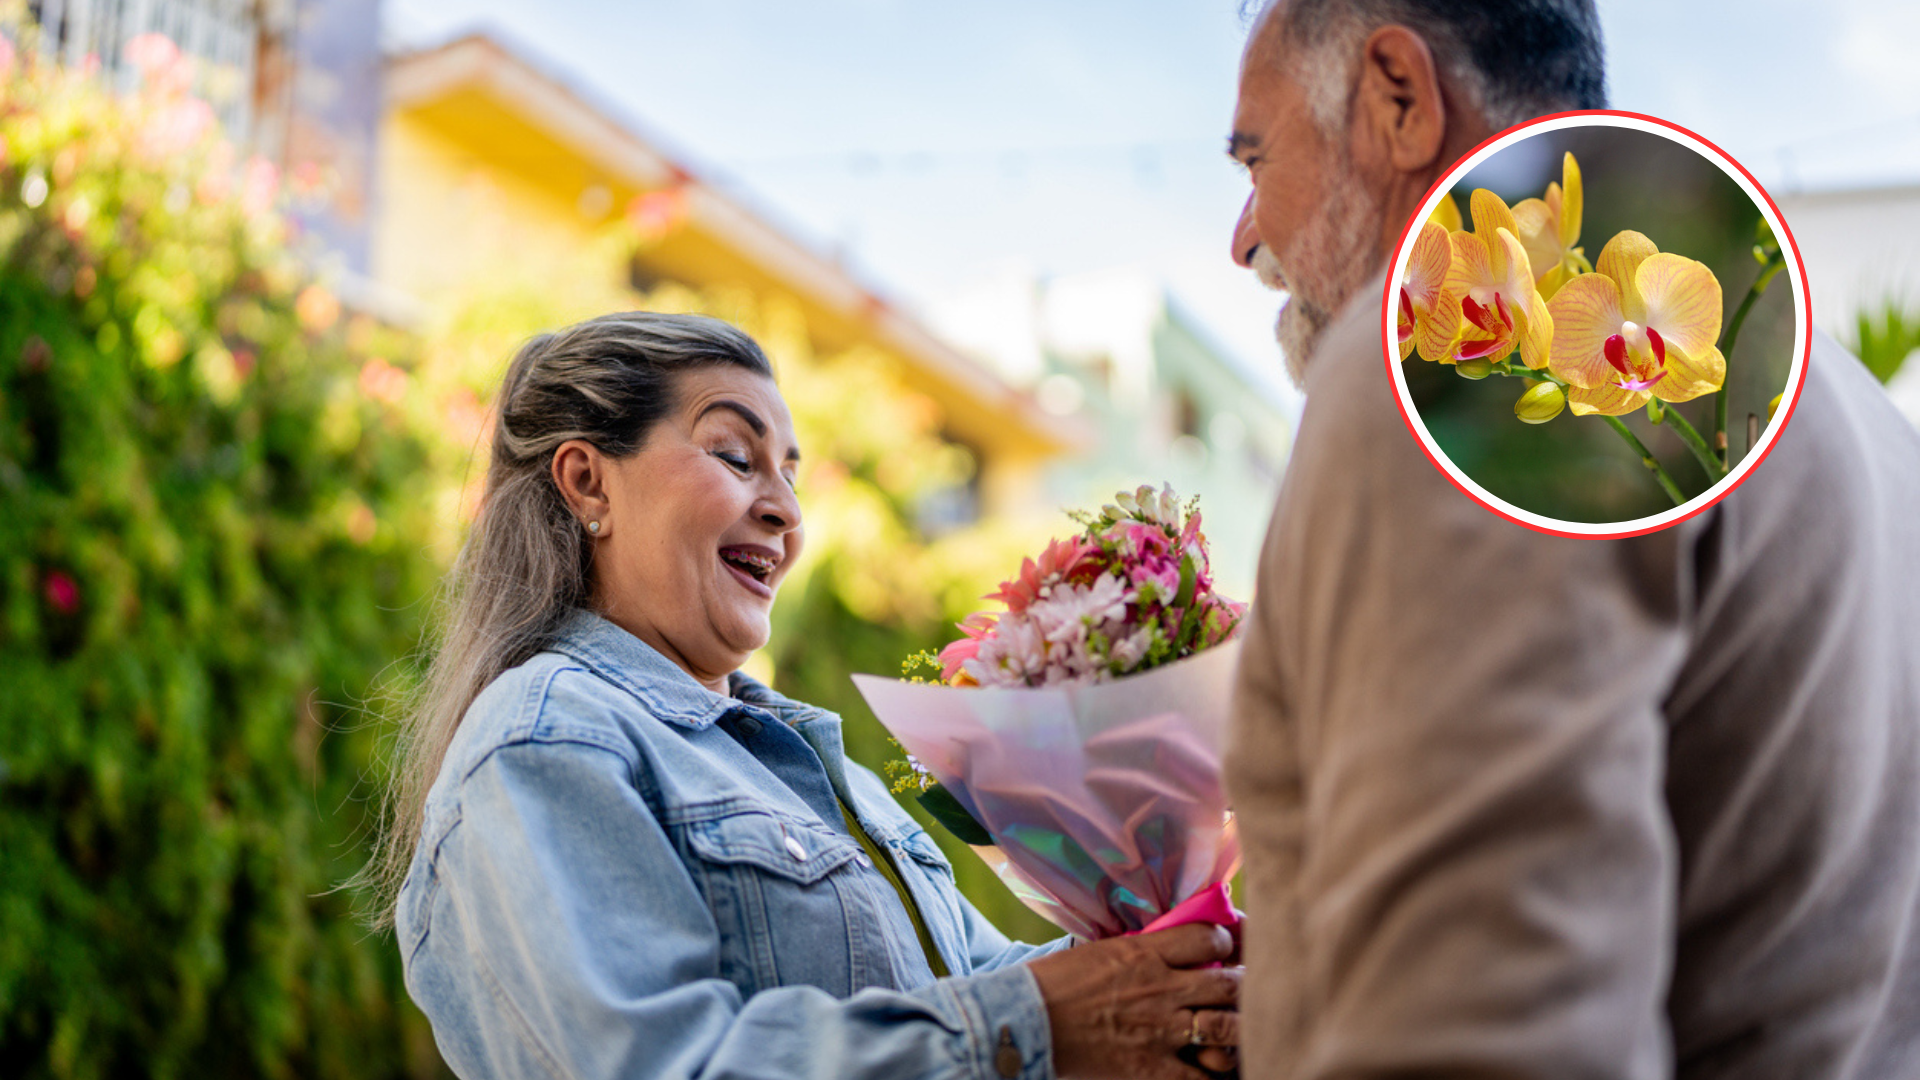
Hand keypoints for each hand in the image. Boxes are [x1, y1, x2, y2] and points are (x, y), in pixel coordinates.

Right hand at [1028, 922, 1241, 1079]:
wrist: (1027, 1021)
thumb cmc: (1057, 982)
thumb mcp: (1104, 950)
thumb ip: (1144, 950)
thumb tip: (1171, 947)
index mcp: (1146, 952)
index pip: (1210, 939)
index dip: (1227, 944)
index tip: (1224, 951)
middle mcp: (1162, 989)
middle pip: (1230, 984)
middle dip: (1245, 988)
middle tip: (1242, 992)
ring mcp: (1161, 1030)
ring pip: (1227, 1029)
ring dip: (1238, 1030)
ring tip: (1234, 1032)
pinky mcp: (1152, 1069)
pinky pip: (1202, 1076)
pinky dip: (1213, 1073)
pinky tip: (1211, 1067)